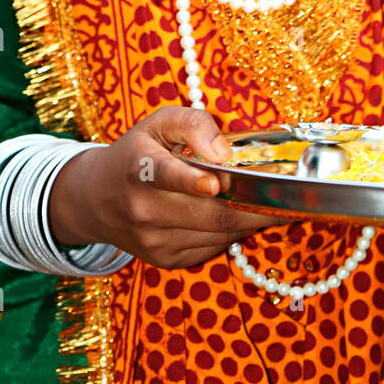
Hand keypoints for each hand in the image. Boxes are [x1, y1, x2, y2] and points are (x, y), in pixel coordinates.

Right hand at [48, 107, 277, 268]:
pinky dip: (231, 232)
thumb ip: (193, 124)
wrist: (95, 200)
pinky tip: (236, 215)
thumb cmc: (137, 153)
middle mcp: (143, 208)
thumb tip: (225, 153)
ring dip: (249, 220)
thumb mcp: (157, 123)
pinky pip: (211, 248)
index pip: (165, 175)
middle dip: (255, 206)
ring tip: (270, 203)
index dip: (191, 180)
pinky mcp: (164, 260)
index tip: (214, 183)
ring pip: (218, 234)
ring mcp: (153, 240)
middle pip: (210, 213)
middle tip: (288, 197)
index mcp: (139, 167)